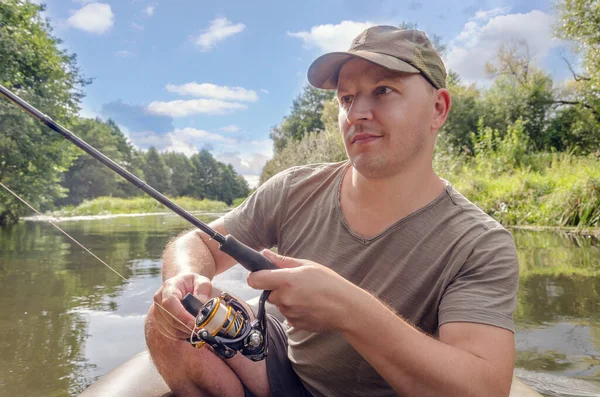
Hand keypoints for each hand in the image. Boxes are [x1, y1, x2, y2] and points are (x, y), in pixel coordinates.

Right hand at [152, 272, 211, 339]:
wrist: (183, 285)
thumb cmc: (193, 283)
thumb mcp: (202, 281)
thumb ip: (203, 291)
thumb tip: (201, 306)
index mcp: (169, 287)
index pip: (170, 303)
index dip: (182, 316)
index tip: (195, 324)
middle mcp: (159, 299)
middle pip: (169, 319)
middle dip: (186, 327)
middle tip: (202, 331)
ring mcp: (157, 312)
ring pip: (169, 329)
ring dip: (185, 333)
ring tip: (198, 331)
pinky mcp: (159, 322)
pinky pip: (169, 333)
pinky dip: (181, 336)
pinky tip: (191, 332)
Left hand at [247, 250, 363, 331]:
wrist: (346, 308)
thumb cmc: (329, 283)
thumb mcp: (307, 265)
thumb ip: (283, 261)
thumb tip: (264, 254)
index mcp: (286, 280)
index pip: (255, 280)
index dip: (255, 276)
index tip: (261, 274)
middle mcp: (284, 298)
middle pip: (267, 293)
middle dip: (276, 288)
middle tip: (294, 284)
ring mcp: (289, 313)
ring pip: (278, 304)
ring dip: (285, 300)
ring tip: (305, 295)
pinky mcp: (294, 324)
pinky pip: (287, 314)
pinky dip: (294, 310)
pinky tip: (308, 305)